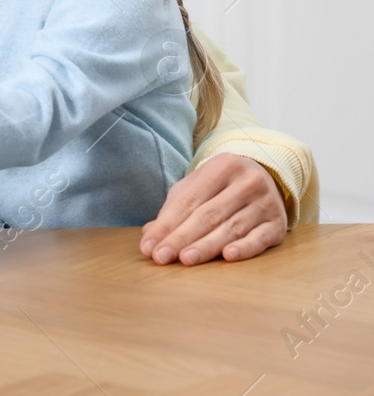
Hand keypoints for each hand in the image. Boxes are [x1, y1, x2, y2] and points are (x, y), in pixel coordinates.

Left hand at [139, 153, 287, 264]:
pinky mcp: (277, 224)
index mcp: (222, 166)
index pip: (189, 200)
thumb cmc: (221, 186)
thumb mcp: (197, 186)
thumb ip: (173, 208)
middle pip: (208, 215)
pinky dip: (244, 248)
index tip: (149, 246)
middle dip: (182, 238)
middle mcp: (247, 182)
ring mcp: (266, 203)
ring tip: (185, 259)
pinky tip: (227, 257)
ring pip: (232, 228)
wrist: (266, 178)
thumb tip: (149, 235)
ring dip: (207, 246)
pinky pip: (259, 238)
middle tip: (161, 257)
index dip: (167, 225)